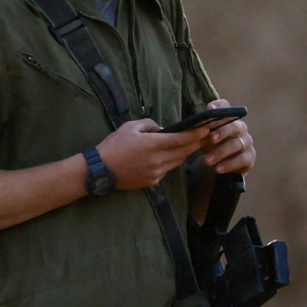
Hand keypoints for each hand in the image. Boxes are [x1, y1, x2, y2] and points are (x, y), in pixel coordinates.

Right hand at [96, 119, 210, 190]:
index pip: (181, 139)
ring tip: (191, 146)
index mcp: (152, 144)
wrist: (100, 170)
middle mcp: (158, 160)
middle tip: (206, 137)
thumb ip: (149, 124)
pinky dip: (169, 163)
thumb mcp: (129, 127)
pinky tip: (168, 158)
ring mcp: (156, 173)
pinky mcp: (152, 181)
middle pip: (183, 152)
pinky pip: (166, 170)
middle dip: (196, 144)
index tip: (206, 129)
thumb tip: (162, 129)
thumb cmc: (113, 145)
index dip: (196, 135)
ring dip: (184, 154)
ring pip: (177, 162)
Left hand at [197, 98, 255, 174]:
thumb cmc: (211, 144)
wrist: (222, 162)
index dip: (219, 106)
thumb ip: (198, 129)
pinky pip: (242, 160)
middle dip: (222, 131)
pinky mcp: (250, 156)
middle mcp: (240, 127)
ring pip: (236, 144)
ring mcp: (247, 141)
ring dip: (220, 152)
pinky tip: (218, 169)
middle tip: (210, 139)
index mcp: (227, 118)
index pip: (225, 107)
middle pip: (234, 125)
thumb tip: (190, 125)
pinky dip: (230, 165)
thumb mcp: (202, 136)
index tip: (210, 108)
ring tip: (206, 161)